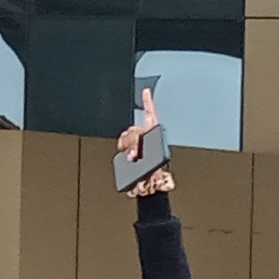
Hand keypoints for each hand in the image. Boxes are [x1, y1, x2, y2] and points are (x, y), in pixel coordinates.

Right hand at [118, 82, 172, 197]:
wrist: (149, 187)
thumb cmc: (155, 176)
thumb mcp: (155, 164)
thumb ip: (147, 154)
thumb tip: (133, 152)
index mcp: (155, 137)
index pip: (152, 115)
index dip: (148, 102)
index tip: (146, 91)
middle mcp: (146, 138)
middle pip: (134, 129)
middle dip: (133, 141)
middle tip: (135, 154)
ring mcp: (138, 144)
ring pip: (127, 136)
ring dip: (127, 146)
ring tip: (133, 157)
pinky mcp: (130, 150)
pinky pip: (123, 144)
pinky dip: (123, 148)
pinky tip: (127, 156)